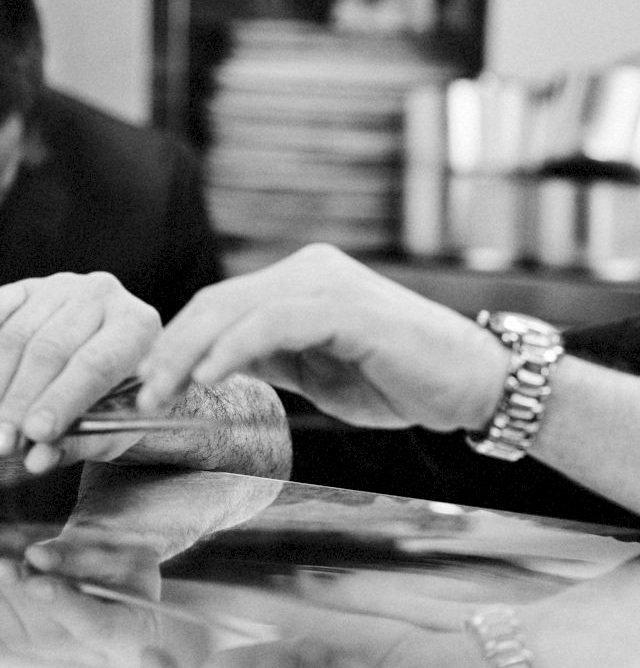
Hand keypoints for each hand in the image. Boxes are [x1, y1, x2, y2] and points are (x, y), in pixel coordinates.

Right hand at [0, 273, 160, 473]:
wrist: (114, 357)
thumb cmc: (119, 394)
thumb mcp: (116, 422)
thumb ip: (82, 441)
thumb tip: (39, 460)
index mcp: (139, 325)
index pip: (97, 363)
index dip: (64, 399)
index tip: (36, 433)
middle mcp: (103, 295)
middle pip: (51, 350)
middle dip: (22, 401)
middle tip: (3, 442)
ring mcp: (62, 287)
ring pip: (17, 337)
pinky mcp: (27, 289)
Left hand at [137, 244, 508, 431]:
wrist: (471, 383)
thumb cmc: (401, 380)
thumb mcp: (320, 371)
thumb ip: (273, 359)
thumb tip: (209, 368)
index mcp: (305, 282)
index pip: (223, 305)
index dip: (177, 343)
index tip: (147, 387)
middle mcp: (313, 270)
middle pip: (218, 300)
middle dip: (170, 349)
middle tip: (140, 396)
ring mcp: (330, 284)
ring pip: (236, 307)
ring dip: (189, 352)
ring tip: (162, 394)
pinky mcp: (347, 307)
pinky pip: (274, 321)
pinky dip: (233, 348)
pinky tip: (209, 377)